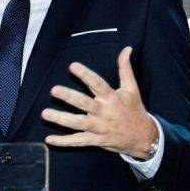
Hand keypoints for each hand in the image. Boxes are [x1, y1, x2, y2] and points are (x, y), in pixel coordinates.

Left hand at [41, 47, 157, 159]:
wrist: (144, 137)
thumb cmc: (135, 110)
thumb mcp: (132, 88)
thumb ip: (125, 68)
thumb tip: (126, 48)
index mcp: (111, 98)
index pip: (97, 84)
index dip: (85, 75)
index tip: (72, 66)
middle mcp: (104, 112)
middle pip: (85, 104)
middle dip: (69, 97)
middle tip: (54, 90)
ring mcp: (99, 128)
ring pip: (78, 124)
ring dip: (61, 119)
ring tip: (45, 113)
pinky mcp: (96, 140)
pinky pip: (78, 141)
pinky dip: (63, 142)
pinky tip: (49, 139)